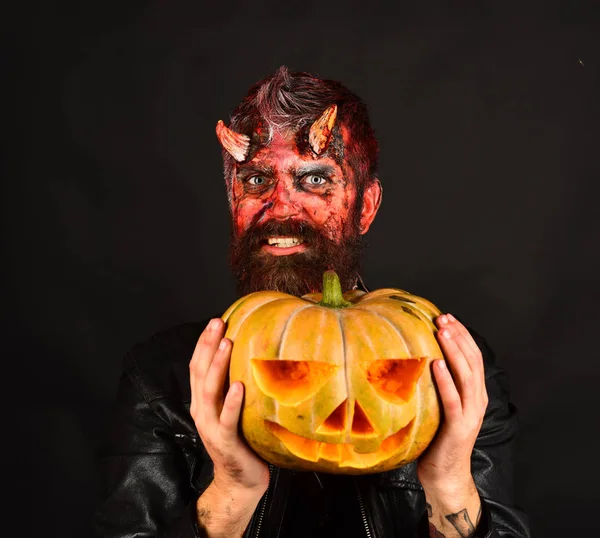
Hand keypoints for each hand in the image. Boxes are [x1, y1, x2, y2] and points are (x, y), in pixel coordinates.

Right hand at [189, 318, 269, 496]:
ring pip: (209, 391)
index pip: (198, 366)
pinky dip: (231, 402)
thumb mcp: (232, 409)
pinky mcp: (224, 441)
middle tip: (218, 322)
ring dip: (218, 366)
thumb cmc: (241, 439)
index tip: (215, 320)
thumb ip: (233, 386)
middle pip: (200, 372)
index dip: (204, 343)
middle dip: (208, 345)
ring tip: (227, 344)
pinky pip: (226, 419)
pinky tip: (238, 386)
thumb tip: (251, 355)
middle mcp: (201, 411)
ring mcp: (210, 426)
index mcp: (202, 401)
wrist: (240, 479)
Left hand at [417, 313, 488, 493]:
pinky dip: (445, 380)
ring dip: (454, 352)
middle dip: (458, 336)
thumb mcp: (439, 405)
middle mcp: (477, 400)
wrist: (445, 475)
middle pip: (473, 361)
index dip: (462, 335)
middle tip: (443, 318)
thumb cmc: (437, 438)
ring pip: (466, 376)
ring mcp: (470, 414)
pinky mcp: (458, 428)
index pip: (473, 357)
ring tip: (442, 333)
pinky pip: (452, 400)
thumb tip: (414, 357)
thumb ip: (436, 384)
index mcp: (474, 393)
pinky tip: (435, 364)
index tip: (447, 317)